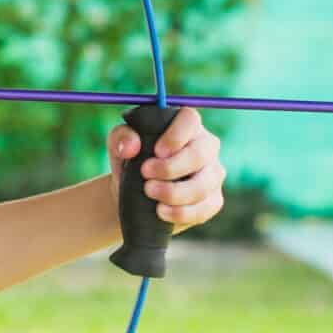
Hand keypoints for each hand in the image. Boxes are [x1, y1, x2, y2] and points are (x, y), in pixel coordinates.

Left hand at [108, 105, 225, 232]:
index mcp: (186, 125)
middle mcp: (206, 146)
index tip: (156, 151)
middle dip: (171, 168)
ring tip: (149, 193)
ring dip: (173, 193)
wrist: (135, 195)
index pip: (190, 119)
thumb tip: (131, 146)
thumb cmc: (132, 161)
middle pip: (200, 153)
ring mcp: (213, 173)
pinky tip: (161, 211)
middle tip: (145, 174)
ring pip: (203, 185)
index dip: (175, 136)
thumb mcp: (119, 145)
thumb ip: (122, 138)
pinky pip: (205, 208)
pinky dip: (181, 212)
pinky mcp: (213, 200)